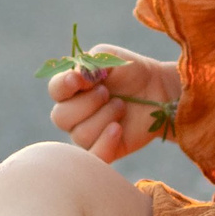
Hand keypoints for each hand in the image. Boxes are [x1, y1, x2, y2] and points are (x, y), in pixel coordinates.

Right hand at [44, 45, 175, 163]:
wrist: (159, 90)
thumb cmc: (132, 72)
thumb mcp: (111, 58)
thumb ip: (90, 63)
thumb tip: (76, 76)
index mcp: (73, 89)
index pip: (55, 91)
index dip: (62, 86)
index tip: (79, 79)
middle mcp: (75, 113)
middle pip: (61, 117)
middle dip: (86, 103)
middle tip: (107, 93)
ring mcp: (88, 133)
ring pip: (80, 134)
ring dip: (104, 117)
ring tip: (121, 106)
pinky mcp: (104, 149)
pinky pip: (94, 157)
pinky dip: (104, 143)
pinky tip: (118, 129)